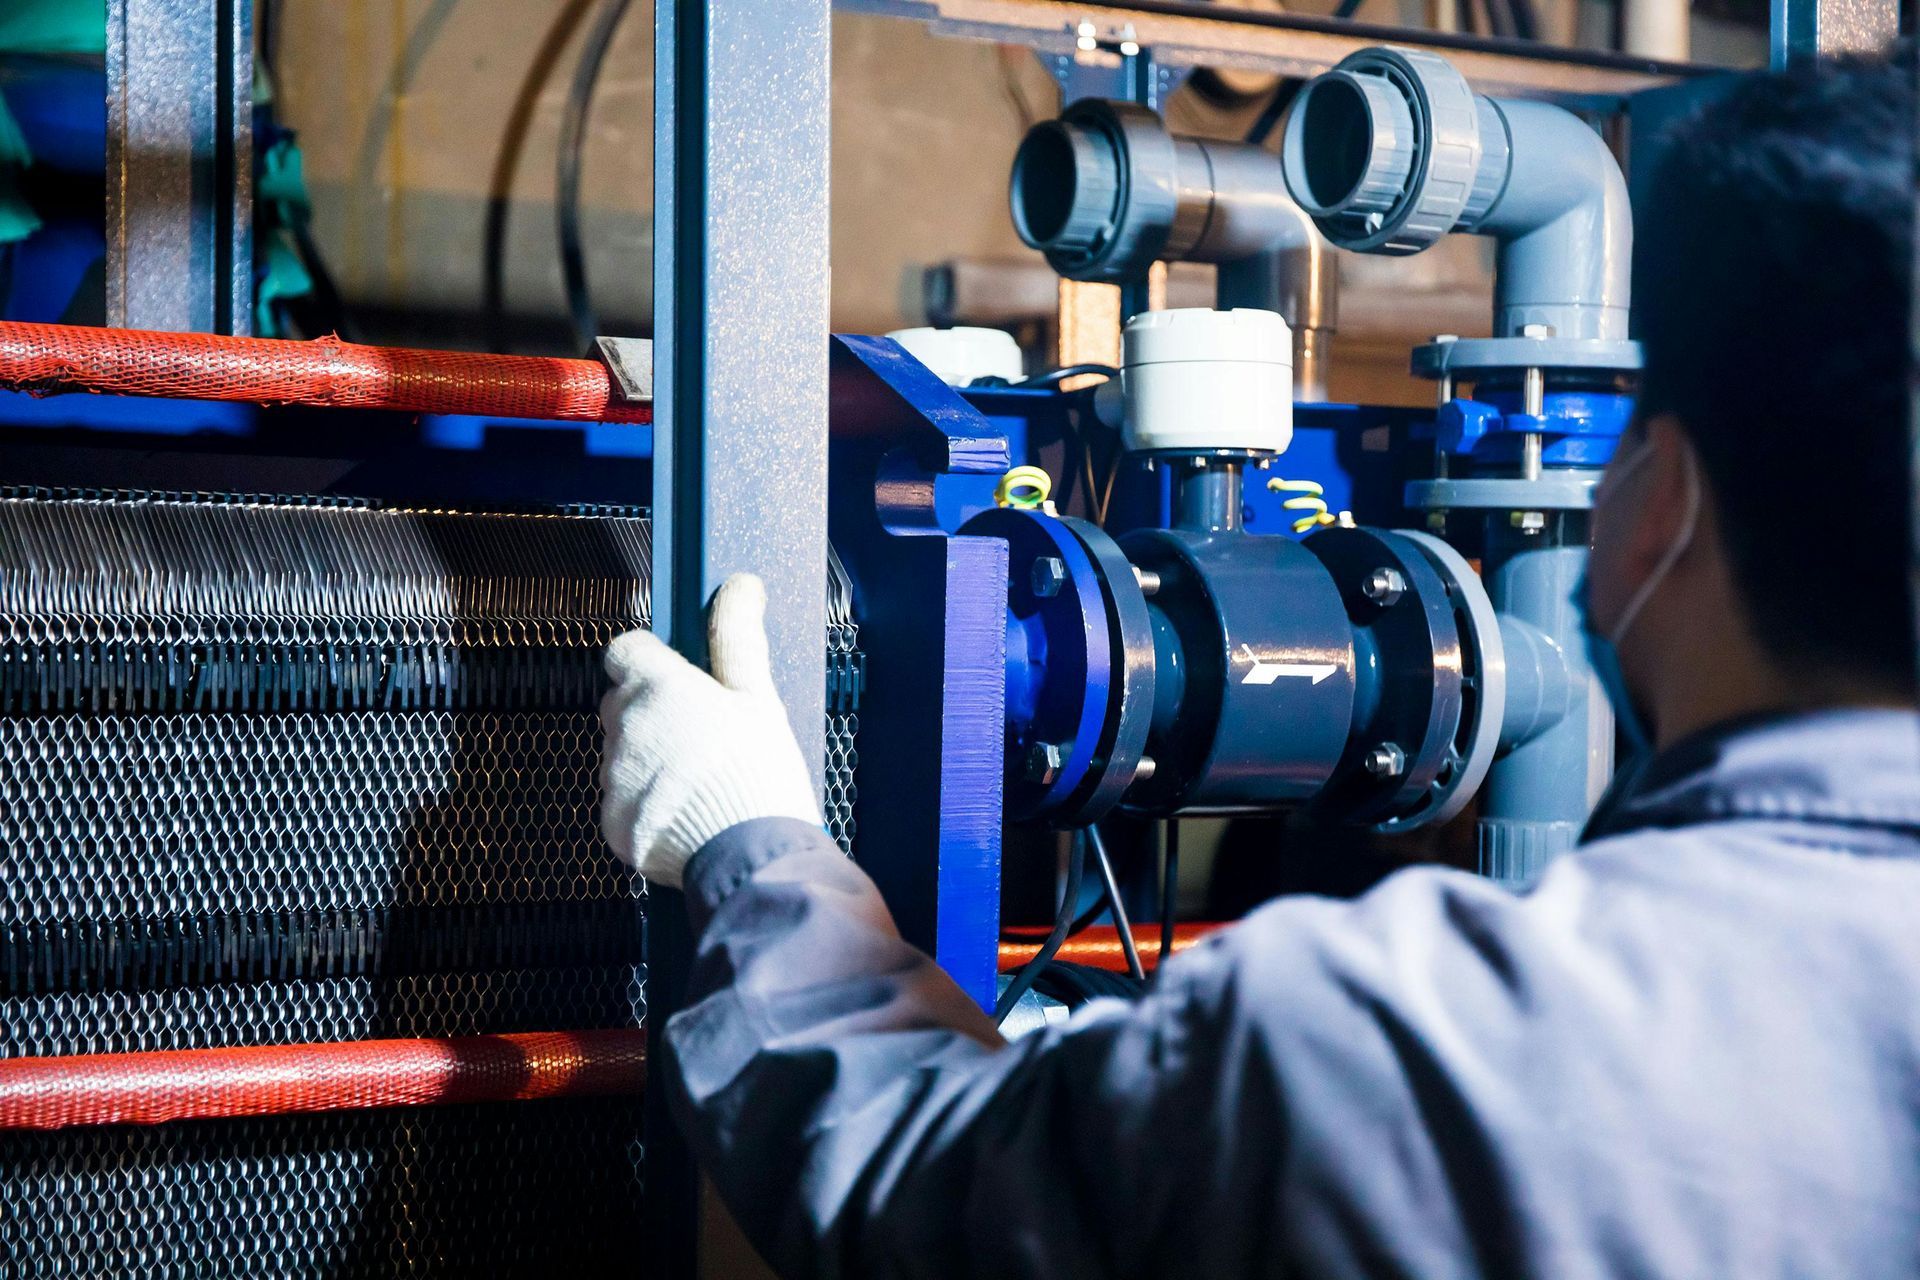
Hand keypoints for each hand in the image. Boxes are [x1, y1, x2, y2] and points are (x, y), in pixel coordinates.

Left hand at [599, 574, 821, 886]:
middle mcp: (623, 728)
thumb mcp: (758, 697)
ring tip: (703, 782)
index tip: (678, 675)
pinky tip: (691, 814)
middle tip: (703, 735)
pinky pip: (624, 803)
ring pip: (622, 755)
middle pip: (622, 704)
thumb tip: (739, 585)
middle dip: (653, 714)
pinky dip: (649, 806)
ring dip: (651, 761)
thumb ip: (738, 638)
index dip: (649, 660)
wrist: (749, 858)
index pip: (624, 650)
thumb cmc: (758, 774)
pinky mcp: (613, 825)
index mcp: (657, 688)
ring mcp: (613, 779)